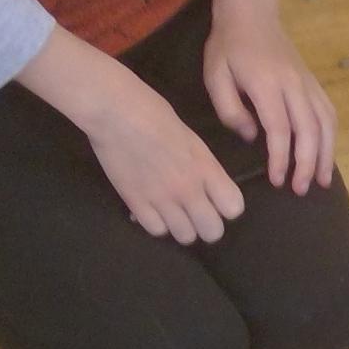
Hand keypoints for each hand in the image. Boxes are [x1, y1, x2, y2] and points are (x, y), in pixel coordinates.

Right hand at [17, 29, 244, 243]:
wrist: (115, 111)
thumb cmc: (153, 113)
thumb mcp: (190, 137)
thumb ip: (201, 165)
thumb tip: (204, 184)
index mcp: (205, 167)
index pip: (233, 207)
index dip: (227, 207)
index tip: (217, 200)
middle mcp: (188, 188)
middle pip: (212, 231)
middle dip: (207, 225)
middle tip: (196, 212)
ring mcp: (162, 198)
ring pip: (185, 237)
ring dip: (182, 227)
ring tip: (174, 213)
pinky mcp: (136, 203)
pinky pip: (156, 230)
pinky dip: (157, 224)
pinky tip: (153, 210)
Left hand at [205, 0, 339, 194]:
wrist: (251, 12)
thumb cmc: (228, 46)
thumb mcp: (215, 76)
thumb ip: (230, 109)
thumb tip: (253, 136)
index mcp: (266, 84)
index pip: (280, 129)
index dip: (281, 158)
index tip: (277, 180)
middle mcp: (293, 84)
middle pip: (309, 130)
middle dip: (306, 164)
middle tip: (299, 190)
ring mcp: (307, 82)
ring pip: (325, 123)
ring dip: (325, 154)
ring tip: (320, 181)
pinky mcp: (313, 82)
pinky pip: (328, 112)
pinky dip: (331, 136)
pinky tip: (325, 154)